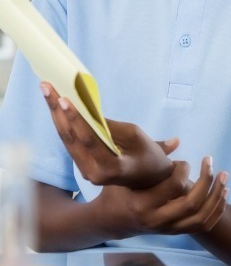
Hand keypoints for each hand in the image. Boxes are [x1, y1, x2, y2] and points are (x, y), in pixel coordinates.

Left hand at [41, 82, 177, 188]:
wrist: (149, 179)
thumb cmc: (148, 155)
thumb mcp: (135, 136)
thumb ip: (109, 126)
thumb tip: (86, 110)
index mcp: (108, 168)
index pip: (87, 141)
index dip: (75, 119)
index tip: (63, 99)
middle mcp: (91, 173)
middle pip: (70, 139)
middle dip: (56, 111)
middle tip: (46, 87)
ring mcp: (84, 170)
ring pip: (66, 139)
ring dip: (56, 114)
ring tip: (47, 92)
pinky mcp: (82, 164)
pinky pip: (70, 142)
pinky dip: (63, 122)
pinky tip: (56, 107)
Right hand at [97, 158, 228, 237]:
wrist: (110, 222)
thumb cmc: (118, 191)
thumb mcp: (128, 173)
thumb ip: (153, 156)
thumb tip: (177, 140)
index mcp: (143, 205)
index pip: (173, 186)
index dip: (183, 169)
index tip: (183, 161)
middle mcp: (156, 221)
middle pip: (192, 205)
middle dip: (206, 182)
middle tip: (210, 162)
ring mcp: (167, 229)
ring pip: (201, 218)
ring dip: (217, 197)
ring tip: (224, 177)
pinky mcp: (174, 232)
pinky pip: (203, 226)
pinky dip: (217, 211)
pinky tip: (223, 193)